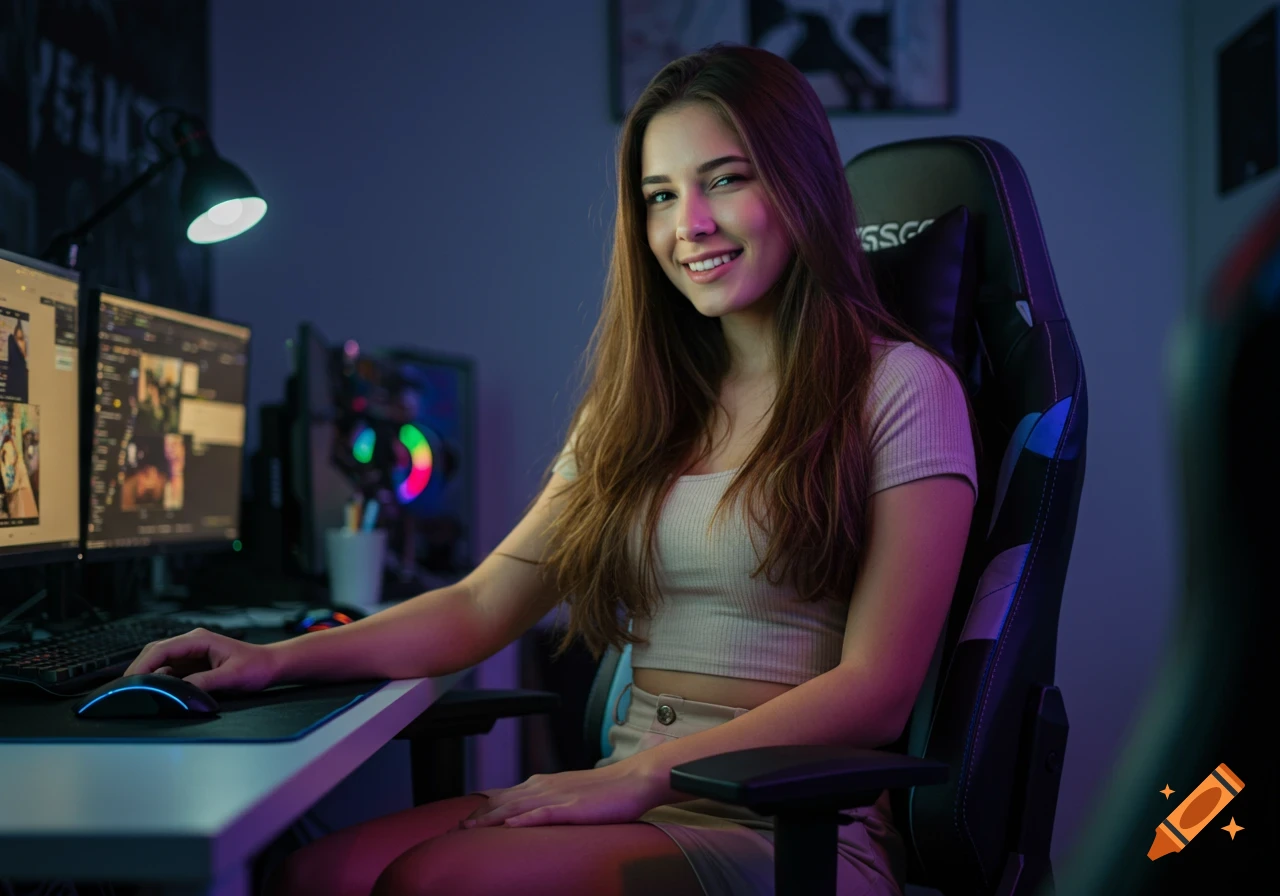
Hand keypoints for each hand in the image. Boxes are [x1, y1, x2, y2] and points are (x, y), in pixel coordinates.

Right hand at [123, 628, 279, 692]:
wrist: (271, 666)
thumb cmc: (256, 666)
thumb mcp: (232, 676)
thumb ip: (206, 683)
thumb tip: (182, 690)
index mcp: (199, 640)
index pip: (162, 649)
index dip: (143, 664)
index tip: (131, 680)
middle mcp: (192, 644)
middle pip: (155, 652)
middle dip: (139, 669)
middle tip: (126, 689)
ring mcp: (192, 653)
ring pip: (160, 661)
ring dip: (148, 675)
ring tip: (137, 692)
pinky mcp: (193, 664)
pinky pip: (170, 671)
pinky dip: (160, 680)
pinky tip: (157, 691)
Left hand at [457, 762, 665, 828]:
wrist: (632, 780)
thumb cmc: (605, 791)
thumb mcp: (568, 794)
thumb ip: (546, 801)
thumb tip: (526, 815)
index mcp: (543, 784)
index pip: (504, 796)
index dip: (482, 808)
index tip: (463, 821)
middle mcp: (544, 787)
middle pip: (503, 801)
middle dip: (478, 814)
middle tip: (456, 829)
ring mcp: (557, 796)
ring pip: (517, 807)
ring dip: (492, 817)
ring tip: (470, 828)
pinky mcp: (572, 807)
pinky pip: (544, 813)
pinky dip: (525, 819)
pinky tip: (511, 826)